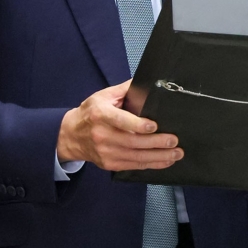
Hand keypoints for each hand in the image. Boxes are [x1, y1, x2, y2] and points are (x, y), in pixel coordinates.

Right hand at [56, 79, 182, 170]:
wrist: (70, 136)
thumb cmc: (91, 112)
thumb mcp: (103, 95)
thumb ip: (125, 89)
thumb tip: (148, 81)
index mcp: (101, 115)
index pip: (120, 121)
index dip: (137, 125)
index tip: (154, 126)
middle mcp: (103, 135)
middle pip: (132, 142)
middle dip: (156, 143)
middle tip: (174, 141)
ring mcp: (106, 152)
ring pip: (136, 157)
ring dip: (158, 157)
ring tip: (177, 153)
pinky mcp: (110, 164)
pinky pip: (133, 166)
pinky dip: (151, 164)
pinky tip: (166, 161)